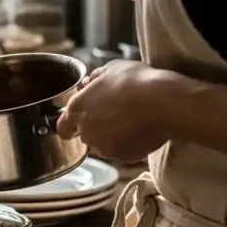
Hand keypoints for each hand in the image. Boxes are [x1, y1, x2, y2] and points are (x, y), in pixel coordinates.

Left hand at [56, 61, 172, 162]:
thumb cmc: (136, 81)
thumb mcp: (112, 69)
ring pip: (105, 144)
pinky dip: (129, 144)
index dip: (71, 123)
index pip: (63, 127)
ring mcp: (105, 148)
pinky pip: (123, 151)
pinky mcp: (124, 158)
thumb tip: (90, 83)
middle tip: (116, 112)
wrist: (164, 103)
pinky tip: (141, 130)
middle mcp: (86, 132)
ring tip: (132, 120)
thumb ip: (95, 79)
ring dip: (113, 136)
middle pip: (86, 134)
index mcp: (77, 110)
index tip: (82, 118)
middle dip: (97, 126)